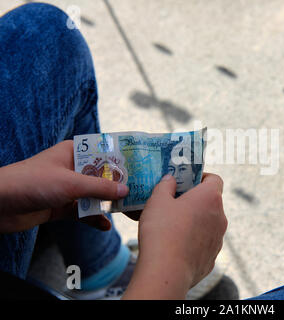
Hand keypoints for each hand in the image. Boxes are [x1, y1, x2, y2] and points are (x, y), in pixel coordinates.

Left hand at [0, 140, 128, 232]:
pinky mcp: (61, 206)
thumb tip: (125, 190)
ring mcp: (67, 188)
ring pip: (94, 195)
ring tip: (127, 210)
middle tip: (139, 192)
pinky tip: (105, 226)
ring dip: (107, 204)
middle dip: (118, 185)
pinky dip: (93, 219)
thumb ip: (99, 187)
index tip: (141, 165)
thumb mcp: (71, 183)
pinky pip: (82, 212)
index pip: (103, 151)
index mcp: (74, 152)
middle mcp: (72, 168)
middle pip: (102, 175)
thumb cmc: (31, 182)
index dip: (121, 157)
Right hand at [123, 173, 226, 299]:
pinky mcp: (213, 257)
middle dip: (195, 201)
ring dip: (196, 222)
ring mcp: (218, 239)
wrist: (167, 271)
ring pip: (209, 224)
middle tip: (176, 203)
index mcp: (210, 198)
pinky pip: (205, 243)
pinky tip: (177, 246)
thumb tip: (170, 180)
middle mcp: (220, 217)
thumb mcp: (157, 201)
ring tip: (174, 227)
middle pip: (211, 202)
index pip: (215, 179)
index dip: (202, 177)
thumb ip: (165, 186)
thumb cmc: (162, 231)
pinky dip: (194, 241)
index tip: (187, 182)